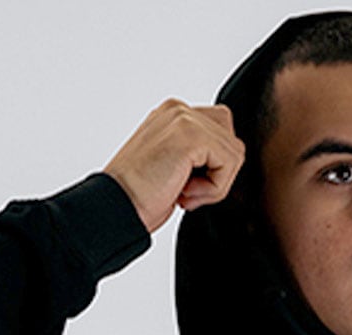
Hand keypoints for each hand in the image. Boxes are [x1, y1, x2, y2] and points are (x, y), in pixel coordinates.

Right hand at [102, 99, 245, 234]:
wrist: (117, 206)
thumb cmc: (138, 195)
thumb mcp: (173, 167)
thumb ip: (197, 155)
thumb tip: (226, 161)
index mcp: (173, 116)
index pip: (220, 130)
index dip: (213, 165)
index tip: (184, 186)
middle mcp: (178, 111)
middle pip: (231, 137)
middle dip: (218, 172)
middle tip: (187, 191)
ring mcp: (184, 119)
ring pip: (234, 152)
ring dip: (215, 184)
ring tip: (184, 193)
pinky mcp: (191, 135)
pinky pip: (230, 162)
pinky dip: (214, 188)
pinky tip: (185, 193)